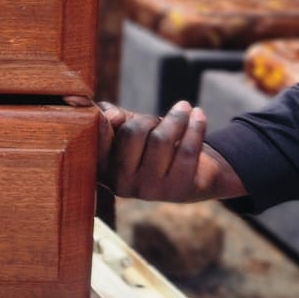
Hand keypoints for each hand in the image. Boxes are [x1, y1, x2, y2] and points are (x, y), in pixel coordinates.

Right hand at [96, 100, 245, 202]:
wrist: (197, 174)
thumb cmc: (153, 145)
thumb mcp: (127, 128)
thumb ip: (111, 116)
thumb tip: (111, 115)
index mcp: (104, 169)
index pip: (100, 137)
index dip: (104, 121)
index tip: (115, 113)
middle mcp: (123, 184)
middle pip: (132, 133)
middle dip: (148, 119)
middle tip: (158, 119)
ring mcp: (151, 190)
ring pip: (161, 139)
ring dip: (176, 117)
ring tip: (184, 107)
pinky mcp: (180, 190)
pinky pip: (187, 150)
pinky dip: (196, 126)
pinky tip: (199, 114)